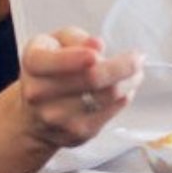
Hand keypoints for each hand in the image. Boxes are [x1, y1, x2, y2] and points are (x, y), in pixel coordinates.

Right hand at [19, 27, 143, 149]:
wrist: (34, 115)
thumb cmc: (50, 69)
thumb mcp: (55, 42)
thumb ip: (75, 39)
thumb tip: (97, 45)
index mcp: (33, 64)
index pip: (54, 61)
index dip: (77, 58)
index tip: (99, 51)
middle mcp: (40, 93)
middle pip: (91, 79)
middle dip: (123, 65)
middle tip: (138, 57)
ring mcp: (58, 117)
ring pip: (107, 96)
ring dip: (130, 81)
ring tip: (135, 72)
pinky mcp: (78, 133)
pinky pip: (112, 112)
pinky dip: (125, 97)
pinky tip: (125, 88)